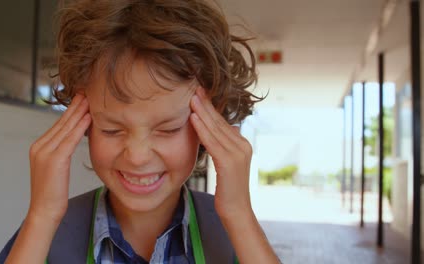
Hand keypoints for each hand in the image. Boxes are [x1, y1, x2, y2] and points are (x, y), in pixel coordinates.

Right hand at [27, 94, 90, 223]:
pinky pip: (70, 139)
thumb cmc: (53, 192)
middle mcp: (40, 146)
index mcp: (39, 147)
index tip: (82, 99)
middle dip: (76, 106)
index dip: (71, 111)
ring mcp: (45, 152)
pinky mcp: (55, 160)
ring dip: (79, 112)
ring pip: (66, 128)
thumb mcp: (55, 168)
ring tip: (90, 99)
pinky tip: (88, 117)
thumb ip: (61, 151)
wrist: (44, 211)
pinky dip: (80, 127)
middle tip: (87, 92)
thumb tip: (73, 138)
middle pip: (62, 122)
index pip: (58, 125)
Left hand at [189, 87, 252, 218]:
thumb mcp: (228, 164)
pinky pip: (212, 142)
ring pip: (216, 129)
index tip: (199, 94)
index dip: (211, 108)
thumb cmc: (228, 189)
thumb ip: (227, 146)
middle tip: (194, 89)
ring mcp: (238, 153)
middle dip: (206, 105)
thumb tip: (230, 129)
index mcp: (242, 144)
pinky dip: (202, 129)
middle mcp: (243, 145)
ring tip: (191, 98)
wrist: (236, 211)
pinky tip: (193, 118)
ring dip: (202, 112)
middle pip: (220, 122)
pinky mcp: (229, 162)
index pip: (223, 122)